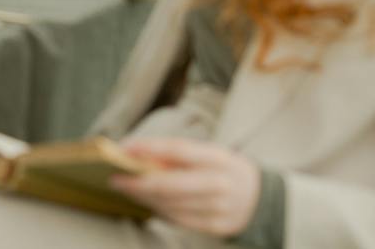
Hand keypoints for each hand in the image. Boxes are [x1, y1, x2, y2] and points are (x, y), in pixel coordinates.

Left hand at [110, 138, 260, 237]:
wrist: (258, 198)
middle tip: (116, 179)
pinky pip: (178, 219)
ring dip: (144, 197)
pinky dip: (159, 210)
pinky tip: (148, 202)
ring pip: (170, 204)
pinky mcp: (216, 226)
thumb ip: (176, 156)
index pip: (178, 150)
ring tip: (127, 189)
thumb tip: (136, 155)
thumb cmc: (221, 170)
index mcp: (218, 158)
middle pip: (170, 184)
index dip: (149, 148)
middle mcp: (220, 183)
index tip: (124, 148)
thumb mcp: (207, 154)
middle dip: (138, 182)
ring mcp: (220, 208)